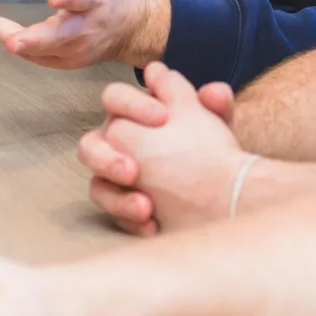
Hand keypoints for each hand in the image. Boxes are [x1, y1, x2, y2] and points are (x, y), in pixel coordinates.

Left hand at [0, 0, 167, 68]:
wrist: (128, 26)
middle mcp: (85, 28)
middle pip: (60, 37)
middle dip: (35, 40)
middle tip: (12, 42)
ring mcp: (74, 49)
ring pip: (40, 49)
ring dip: (10, 36)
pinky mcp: (64, 61)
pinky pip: (34, 55)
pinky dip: (11, 40)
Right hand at [78, 62, 245, 234]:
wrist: (226, 190)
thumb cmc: (212, 147)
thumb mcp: (217, 124)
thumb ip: (216, 105)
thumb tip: (213, 91)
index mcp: (131, 114)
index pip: (115, 98)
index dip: (133, 105)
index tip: (162, 118)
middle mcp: (116, 144)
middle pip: (89, 146)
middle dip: (107, 159)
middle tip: (134, 171)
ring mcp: (114, 180)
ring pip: (96, 187)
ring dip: (116, 198)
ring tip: (145, 206)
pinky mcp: (122, 207)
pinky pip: (114, 216)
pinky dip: (132, 220)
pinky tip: (154, 224)